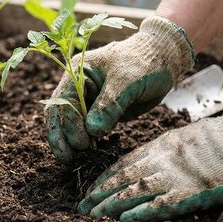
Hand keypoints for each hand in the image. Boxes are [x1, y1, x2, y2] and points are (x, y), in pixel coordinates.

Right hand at [46, 16, 194, 163]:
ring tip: (74, 161)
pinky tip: (88, 155)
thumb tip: (92, 131)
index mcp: (78, 72)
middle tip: (67, 160)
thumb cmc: (144, 62)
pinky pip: (86, 129)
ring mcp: (87, 99)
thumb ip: (109, 105)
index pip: (64, 102)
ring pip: (69, 124)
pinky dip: (85, 141)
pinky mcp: (99, 111)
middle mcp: (77, 86)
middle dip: (61, 138)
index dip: (69, 125)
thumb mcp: (127, 81)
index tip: (81, 145)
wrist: (163, 60)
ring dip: (70, 142)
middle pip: (59, 115)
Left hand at [78, 89, 222, 221]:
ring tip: (93, 216)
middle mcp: (161, 161)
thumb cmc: (220, 138)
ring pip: (134, 192)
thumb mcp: (184, 138)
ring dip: (111, 205)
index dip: (104, 178)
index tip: (89, 189)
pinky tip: (124, 221)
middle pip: (122, 178)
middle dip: (100, 194)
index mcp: (160, 146)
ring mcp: (175, 177)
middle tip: (82, 207)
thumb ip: (163, 150)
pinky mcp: (190, 193)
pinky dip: (140, 213)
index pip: (123, 163)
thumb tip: (145, 162)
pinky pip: (160, 205)